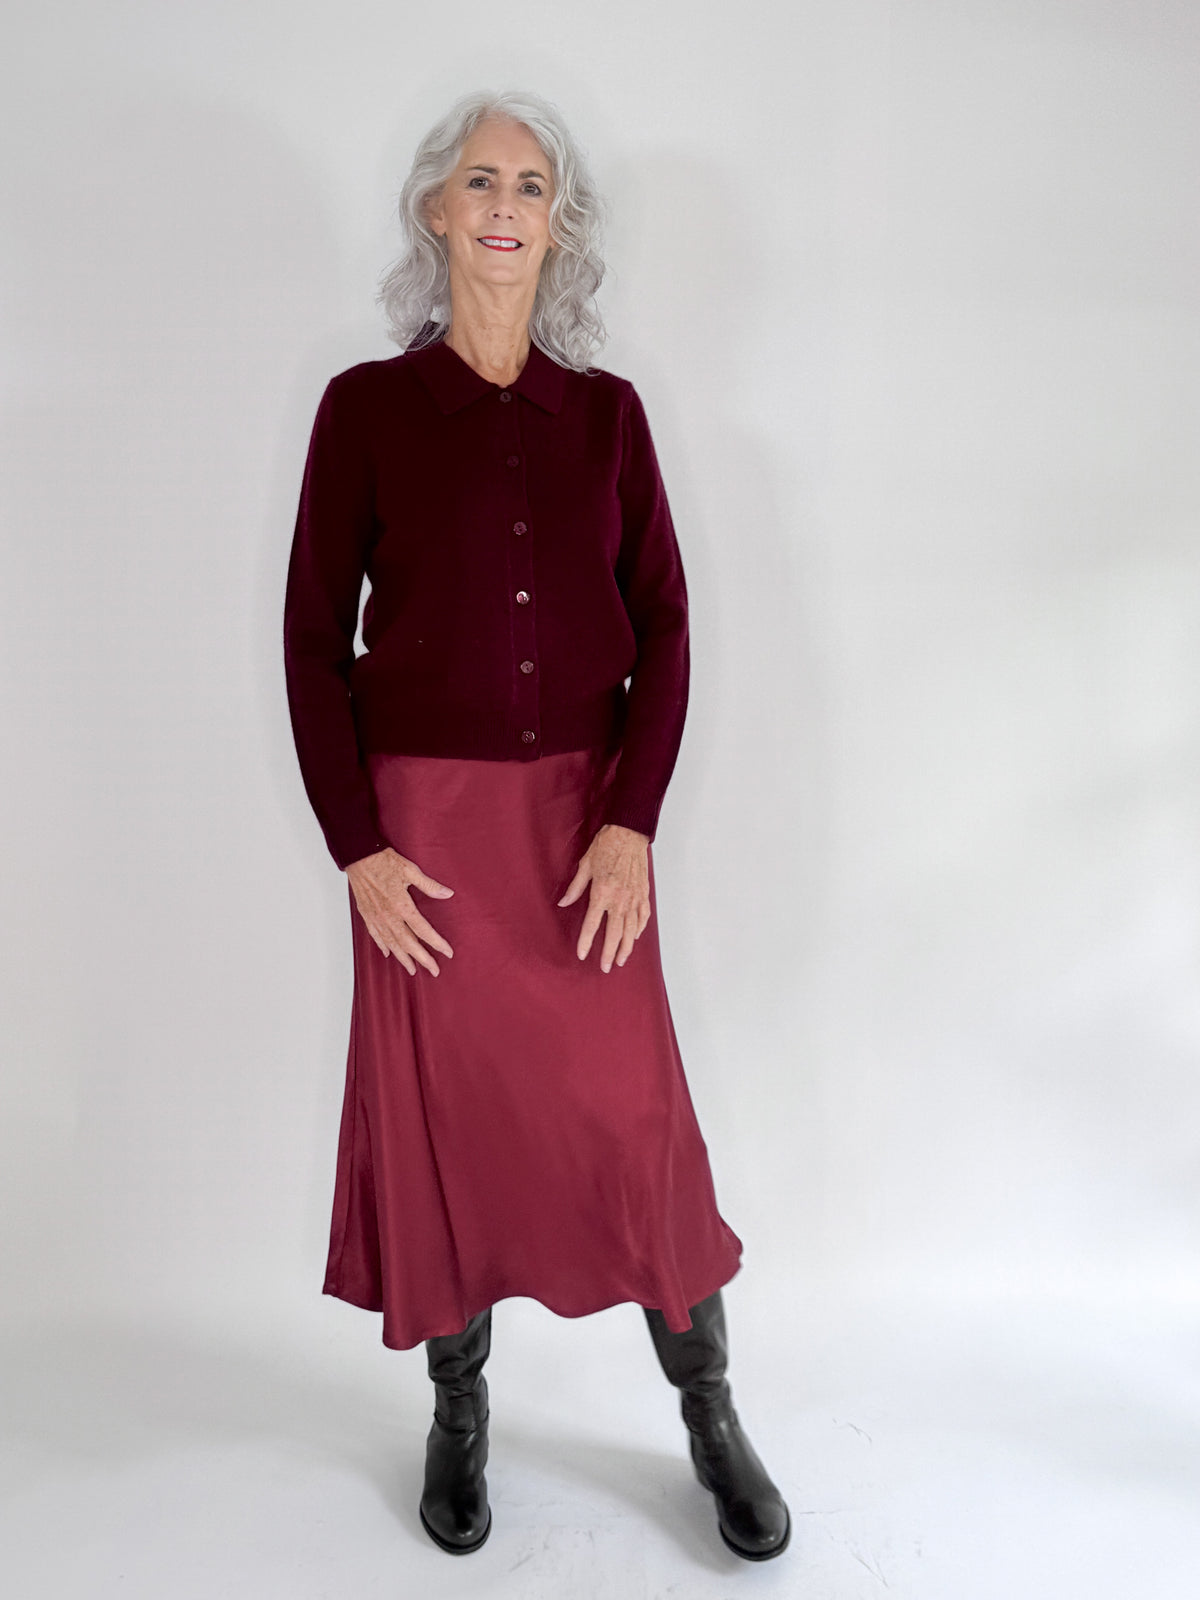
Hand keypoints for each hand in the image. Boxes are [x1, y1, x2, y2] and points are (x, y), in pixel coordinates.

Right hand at [344, 847, 454, 976]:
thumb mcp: (410, 870)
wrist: (358, 856)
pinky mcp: (367, 914)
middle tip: (434, 971)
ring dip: (403, 958)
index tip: (448, 953)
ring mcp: (376, 917)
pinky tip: (388, 953)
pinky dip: (383, 945)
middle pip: (408, 943)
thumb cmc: (384, 861)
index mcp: (402, 905)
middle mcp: (389, 916)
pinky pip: (375, 935)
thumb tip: (448, 894)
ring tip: (413, 970)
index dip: (437, 943)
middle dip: (422, 959)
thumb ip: (429, 885)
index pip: (423, 930)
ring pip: (391, 943)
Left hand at [557, 823, 651, 971]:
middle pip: (614, 934)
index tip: (582, 954)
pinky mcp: (644, 893)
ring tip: (620, 960)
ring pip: (631, 929)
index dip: (586, 941)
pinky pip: (643, 917)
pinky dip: (639, 929)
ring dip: (626, 947)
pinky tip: (634, 938)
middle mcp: (619, 899)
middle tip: (605, 967)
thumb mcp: (585, 865)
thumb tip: (563, 903)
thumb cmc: (606, 846)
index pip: (592, 925)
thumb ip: (575, 888)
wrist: (629, 833)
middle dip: (609, 953)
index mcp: (602, 893)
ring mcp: (634, 898)